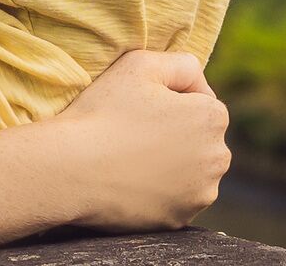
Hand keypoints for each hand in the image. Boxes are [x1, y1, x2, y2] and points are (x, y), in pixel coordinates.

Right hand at [38, 51, 229, 232]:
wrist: (68, 170)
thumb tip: (200, 83)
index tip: (142, 108)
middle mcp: (218, 159)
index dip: (171, 102)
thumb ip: (183, 64)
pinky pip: (175, 201)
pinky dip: (159, 194)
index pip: (204, 103)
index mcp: (213, 118)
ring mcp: (200, 194)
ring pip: (191, 173)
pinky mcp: (179, 220)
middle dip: (178, 135)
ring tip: (132, 159)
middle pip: (201, 141)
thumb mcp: (141, 64)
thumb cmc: (102, 112)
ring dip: (172, 166)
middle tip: (135, 134)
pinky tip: (131, 182)